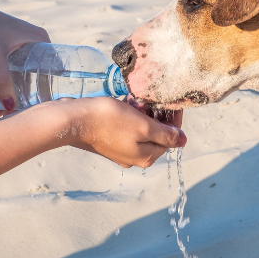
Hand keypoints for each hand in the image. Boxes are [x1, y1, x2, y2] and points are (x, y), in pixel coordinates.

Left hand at [0, 0, 49, 116]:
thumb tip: (9, 108)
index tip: (39, 110)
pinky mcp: (5, 52)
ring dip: (14, 94)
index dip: (48, 91)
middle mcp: (33, 43)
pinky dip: (6, 87)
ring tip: (3, 112)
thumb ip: (1, 80)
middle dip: (28, 97)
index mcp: (40, 40)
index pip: (53, 70)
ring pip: (22, 77)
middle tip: (17, 116)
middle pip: (37, 77)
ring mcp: (19, 48)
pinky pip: (10, 74)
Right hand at [49, 97, 186, 167]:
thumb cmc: (110, 121)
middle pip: (156, 135)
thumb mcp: (144, 126)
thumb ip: (165, 135)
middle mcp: (135, 158)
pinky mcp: (109, 141)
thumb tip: (184, 141)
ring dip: (144, 114)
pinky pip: (127, 129)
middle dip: (157, 116)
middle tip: (152, 99)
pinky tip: (126, 105)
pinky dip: (130, 116)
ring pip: (142, 130)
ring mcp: (121, 151)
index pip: (171, 138)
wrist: (74, 120)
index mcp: (147, 157)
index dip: (173, 119)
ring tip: (137, 101)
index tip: (172, 101)